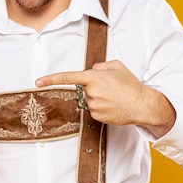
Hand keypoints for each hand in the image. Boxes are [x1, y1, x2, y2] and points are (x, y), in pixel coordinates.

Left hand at [35, 60, 174, 137]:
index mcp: (95, 78)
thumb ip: (99, 66)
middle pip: (83, 89)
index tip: (38, 81)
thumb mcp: (117, 66)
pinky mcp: (97, 116)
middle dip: (93, 88)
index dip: (51, 79)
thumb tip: (89, 71)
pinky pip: (93, 110)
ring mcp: (94, 106)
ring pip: (88, 100)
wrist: (144, 104)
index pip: (69, 77)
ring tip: (114, 97)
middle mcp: (92, 92)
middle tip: (110, 88)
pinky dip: (101, 107)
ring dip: (98, 98)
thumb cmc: (131, 85)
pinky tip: (113, 106)